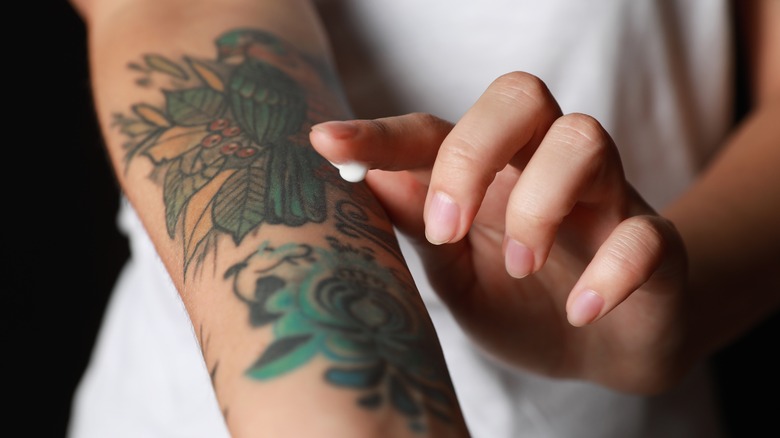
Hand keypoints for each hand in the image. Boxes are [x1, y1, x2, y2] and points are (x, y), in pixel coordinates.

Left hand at [310, 72, 689, 393]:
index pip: (435, 130)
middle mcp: (546, 167)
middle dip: (473, 151)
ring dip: (539, 204)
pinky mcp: (655, 244)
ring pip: (584, 138)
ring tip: (519, 267)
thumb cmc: (523, 303)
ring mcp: (606, 198)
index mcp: (492, 173)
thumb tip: (368, 178)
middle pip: (520, 96)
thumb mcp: (457, 273)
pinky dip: (610, 271)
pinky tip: (580, 311)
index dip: (380, 134)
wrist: (604, 351)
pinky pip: (646, 232)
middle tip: (447, 228)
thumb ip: (423, 227)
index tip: (324, 142)